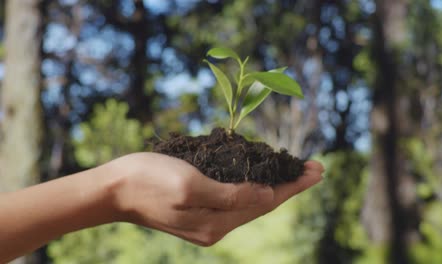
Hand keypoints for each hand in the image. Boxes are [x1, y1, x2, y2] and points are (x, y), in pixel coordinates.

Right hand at [102, 152, 323, 245]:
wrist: (116, 188)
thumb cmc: (149, 181)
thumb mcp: (190, 186)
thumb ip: (231, 195)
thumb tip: (268, 194)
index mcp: (217, 222)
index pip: (267, 201)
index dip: (294, 185)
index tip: (317, 170)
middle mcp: (217, 225)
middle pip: (264, 202)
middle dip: (290, 184)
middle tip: (316, 168)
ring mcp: (208, 219)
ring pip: (252, 200)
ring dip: (276, 184)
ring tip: (296, 170)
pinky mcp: (200, 209)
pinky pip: (236, 197)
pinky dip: (254, 184)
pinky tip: (263, 174)